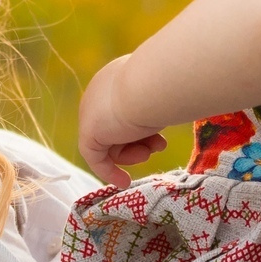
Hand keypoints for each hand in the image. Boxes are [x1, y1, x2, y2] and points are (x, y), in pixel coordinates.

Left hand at [76, 55, 167, 186]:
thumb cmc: (165, 84)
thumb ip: (157, 101)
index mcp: (114, 79)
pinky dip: (109, 171)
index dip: (140, 128)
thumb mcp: (161, 93)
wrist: (154, 83)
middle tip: (157, 146)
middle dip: (138, 142)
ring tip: (152, 150)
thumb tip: (172, 102)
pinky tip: (124, 182)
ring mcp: (90, 113)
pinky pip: (95, 158)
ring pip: (109, 144)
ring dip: (133, 153)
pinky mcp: (88, 133)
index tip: (158, 139)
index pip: (121, 111)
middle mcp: (98, 94)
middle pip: (115, 129)